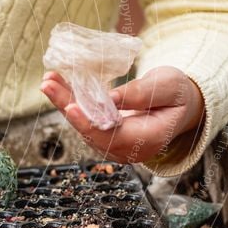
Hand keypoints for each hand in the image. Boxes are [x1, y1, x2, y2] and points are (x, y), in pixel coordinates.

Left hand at [40, 66, 204, 163]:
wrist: (179, 106)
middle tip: (48, 84)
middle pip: (90, 130)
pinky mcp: (103, 133)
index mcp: (147, 140)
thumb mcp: (168, 87)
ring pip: (82, 124)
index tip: (71, 107)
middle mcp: (125, 148)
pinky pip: (83, 118)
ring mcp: (112, 143)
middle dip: (66, 106)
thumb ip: (141, 94)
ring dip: (62, 101)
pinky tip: (56, 83)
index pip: (112, 137)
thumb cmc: (177, 94)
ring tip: (48, 80)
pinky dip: (69, 100)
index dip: (89, 123)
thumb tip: (110, 98)